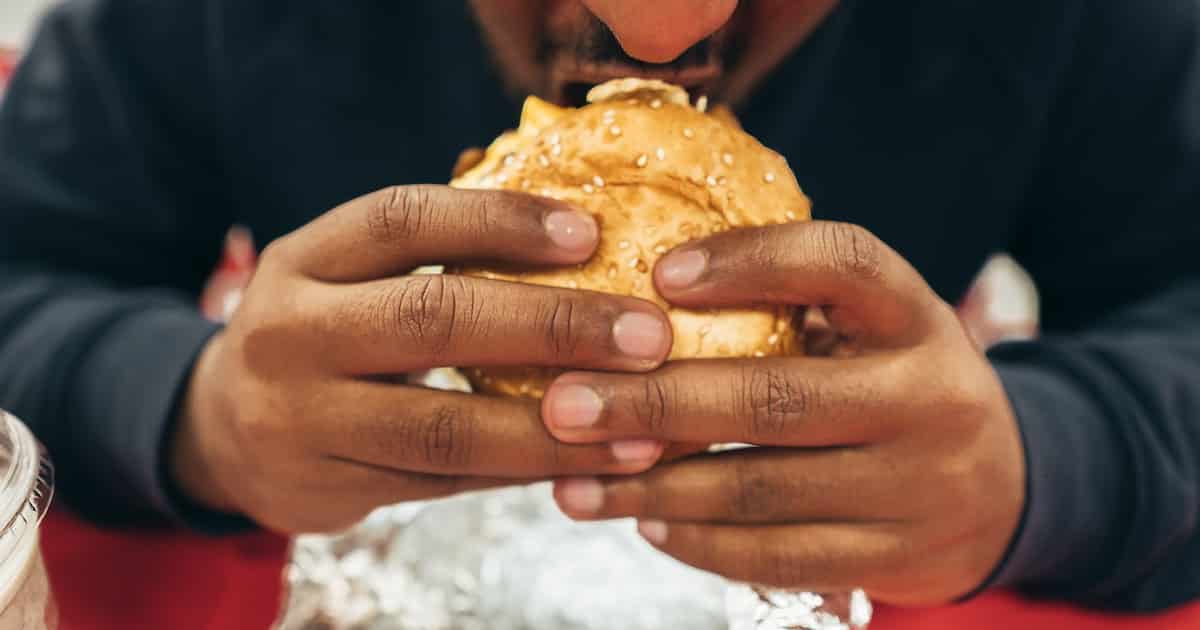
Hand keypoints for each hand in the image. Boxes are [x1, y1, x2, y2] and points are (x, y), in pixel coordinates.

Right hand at [171, 186, 673, 532]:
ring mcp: (302, 420)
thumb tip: (586, 246)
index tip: (590, 233)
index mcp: (304, 259)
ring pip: (443, 426)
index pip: (402, 220)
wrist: (219, 429)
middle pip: (431, 318)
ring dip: (554, 428)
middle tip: (649, 336)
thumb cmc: (321, 332)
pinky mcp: (329, 489)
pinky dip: (522, 472)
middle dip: (552, 325)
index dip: (499, 221)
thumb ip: (432, 260)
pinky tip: (587, 464)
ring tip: (640, 425)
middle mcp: (291, 333)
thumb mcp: (346, 277)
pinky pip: (444, 483)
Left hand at [540, 221, 1025, 604]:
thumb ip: (792, 310)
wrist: (1008, 490)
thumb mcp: (873, 330)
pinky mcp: (898, 558)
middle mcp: (928, 398)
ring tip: (573, 482)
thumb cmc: (897, 386)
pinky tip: (644, 523)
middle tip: (564, 405)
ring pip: (763, 490)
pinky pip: (779, 556)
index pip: (843, 264)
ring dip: (654, 489)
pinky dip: (700, 542)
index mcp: (917, 317)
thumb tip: (638, 299)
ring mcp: (919, 486)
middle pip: (777, 397)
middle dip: (656, 403)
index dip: (751, 261)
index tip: (658, 272)